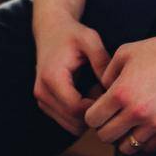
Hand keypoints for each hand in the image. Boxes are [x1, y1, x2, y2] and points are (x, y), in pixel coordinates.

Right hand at [33, 13, 112, 136]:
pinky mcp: (44, 103)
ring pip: (69, 125)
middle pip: (73, 121)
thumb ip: (102, 61)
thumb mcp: (90, 40)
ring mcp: (41, 99)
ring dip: (86, 116)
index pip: (76, 109)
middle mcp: (42, 92)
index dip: (97, 108)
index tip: (110, 95)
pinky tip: (88, 96)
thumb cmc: (72, 34)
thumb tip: (114, 86)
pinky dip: (79, 115)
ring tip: (96, 93)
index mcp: (52, 78)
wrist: (50, 30)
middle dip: (93, 114)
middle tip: (105, 95)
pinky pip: (65, 121)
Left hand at [82, 29, 155, 153]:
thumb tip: (100, 93)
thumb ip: (106, 74)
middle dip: (104, 127)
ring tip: (127, 123)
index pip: (93, 119)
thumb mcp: (124, 52)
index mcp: (122, 92)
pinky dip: (142, 140)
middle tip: (111, 116)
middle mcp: (137, 111)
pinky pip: (148, 148)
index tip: (98, 108)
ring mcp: (155, 122)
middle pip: (106, 137)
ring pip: (126, 148)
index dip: (91, 114)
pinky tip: (143, 125)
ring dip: (123, 137)